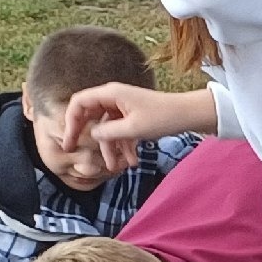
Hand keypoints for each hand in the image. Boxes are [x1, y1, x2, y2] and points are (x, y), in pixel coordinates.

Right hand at [58, 83, 212, 176]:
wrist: (191, 115)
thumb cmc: (165, 117)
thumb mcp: (134, 128)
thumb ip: (109, 132)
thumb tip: (92, 135)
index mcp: (110, 93)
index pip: (79, 103)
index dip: (70, 121)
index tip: (69, 141)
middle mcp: (114, 97)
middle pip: (90, 116)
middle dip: (88, 137)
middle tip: (77, 152)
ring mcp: (124, 107)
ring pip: (108, 128)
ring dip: (112, 148)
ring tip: (118, 168)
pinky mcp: (134, 116)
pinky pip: (122, 131)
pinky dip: (125, 146)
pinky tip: (132, 161)